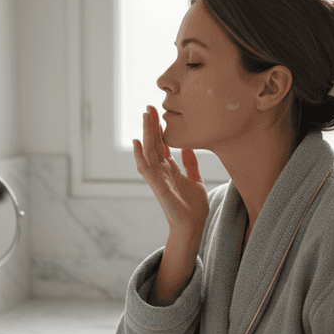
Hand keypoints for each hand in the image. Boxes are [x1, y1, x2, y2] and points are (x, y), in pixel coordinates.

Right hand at [132, 106, 208, 304]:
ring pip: (149, 151)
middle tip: (149, 106)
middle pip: (154, 144)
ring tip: (144, 116)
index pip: (163, 145)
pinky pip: (146, 169)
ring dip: (146, 134)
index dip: (160, 129)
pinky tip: (137, 142)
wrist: (193, 226)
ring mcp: (158, 178)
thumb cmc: (194, 208)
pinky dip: (140, 156)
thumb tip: (188, 147)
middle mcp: (162, 172)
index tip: (159, 112)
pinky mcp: (157, 187)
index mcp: (171, 170)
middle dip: (151, 125)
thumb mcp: (196, 180)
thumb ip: (191, 164)